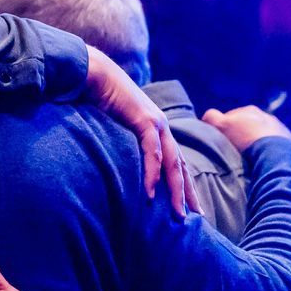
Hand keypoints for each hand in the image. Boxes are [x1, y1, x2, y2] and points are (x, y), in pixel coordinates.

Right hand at [83, 47, 191, 217]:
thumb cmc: (97, 97)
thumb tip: (111, 159)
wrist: (93, 73)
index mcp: (156, 128)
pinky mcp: (145, 121)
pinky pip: (152, 153)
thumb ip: (119, 140)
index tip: (189, 205)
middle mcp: (162, 127)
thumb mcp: (112, 124)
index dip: (183, 184)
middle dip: (189, 194)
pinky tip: (152, 194)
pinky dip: (153, 174)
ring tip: (179, 214)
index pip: (175, 161)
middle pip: (181, 166)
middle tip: (196, 218)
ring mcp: (156, 123)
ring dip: (176, 191)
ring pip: (173, 164)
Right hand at [201, 104, 290, 150]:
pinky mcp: (290, 142)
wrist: (276, 155)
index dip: (224, 127)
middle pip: (248, 125)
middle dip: (243, 134)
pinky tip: (265, 159)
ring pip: (262, 135)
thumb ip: (212, 118)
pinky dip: (270, 150)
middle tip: (237, 149)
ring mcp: (280, 129)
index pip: (231, 116)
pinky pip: (275, 145)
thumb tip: (208, 117)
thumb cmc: (246, 139)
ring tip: (252, 156)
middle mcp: (266, 116)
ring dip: (257, 143)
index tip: (223, 139)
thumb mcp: (222, 126)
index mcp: (250, 110)